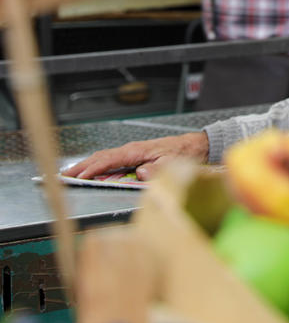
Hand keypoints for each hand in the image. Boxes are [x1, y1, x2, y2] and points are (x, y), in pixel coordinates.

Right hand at [62, 131, 209, 180]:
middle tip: (62, 176)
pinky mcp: (133, 156)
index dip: (92, 169)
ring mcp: (131, 153)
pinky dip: (96, 166)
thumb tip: (140, 173)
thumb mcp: (172, 162)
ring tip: (69, 175)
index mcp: (136, 151)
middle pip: (100, 158)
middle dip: (80, 167)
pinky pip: (110, 161)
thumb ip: (156, 168)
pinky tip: (89, 172)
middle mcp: (130, 150)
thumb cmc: (183, 153)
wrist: (193, 146)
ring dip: (85, 166)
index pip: (109, 160)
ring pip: (103, 159)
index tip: (78, 177)